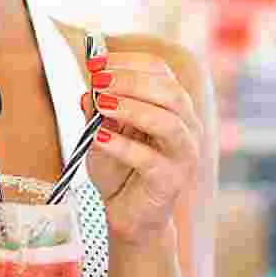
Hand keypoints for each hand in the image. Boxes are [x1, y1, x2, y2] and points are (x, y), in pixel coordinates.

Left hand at [81, 51, 202, 245]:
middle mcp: (186, 126)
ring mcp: (183, 154)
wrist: (128, 214)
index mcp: (173, 106)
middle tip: (98, 81)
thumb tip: (89, 89)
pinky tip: (99, 137)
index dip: (128, 62)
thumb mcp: (101, 132)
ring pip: (168, 122)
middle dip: (131, 81)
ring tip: (101, 105)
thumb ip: (97, 111)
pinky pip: (149, 159)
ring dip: (132, 108)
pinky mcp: (172, 181)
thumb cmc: (120, 169)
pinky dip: (122, 145)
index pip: (160, 71)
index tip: (95, 62)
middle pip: (169, 92)